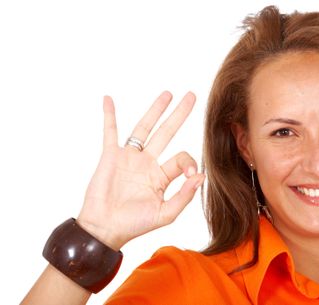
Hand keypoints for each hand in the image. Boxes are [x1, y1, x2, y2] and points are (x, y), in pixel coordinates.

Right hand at [77, 91, 203, 250]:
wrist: (105, 228)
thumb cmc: (134, 224)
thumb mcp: (165, 214)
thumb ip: (184, 196)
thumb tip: (202, 176)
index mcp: (162, 175)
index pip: (181, 157)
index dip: (190, 162)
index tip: (192, 174)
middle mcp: (148, 163)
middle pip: (167, 132)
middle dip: (179, 115)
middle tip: (191, 96)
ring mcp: (129, 157)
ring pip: (144, 128)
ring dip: (155, 110)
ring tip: (168, 94)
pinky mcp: (111, 156)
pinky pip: (110, 131)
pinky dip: (109, 115)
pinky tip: (109, 99)